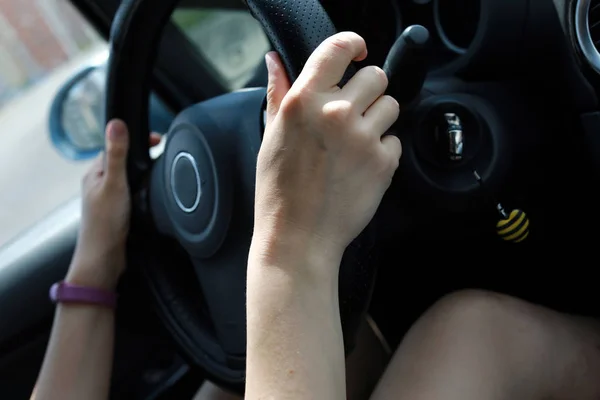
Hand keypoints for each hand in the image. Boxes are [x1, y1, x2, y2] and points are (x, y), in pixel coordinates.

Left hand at [67, 120, 160, 289]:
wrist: (104, 258)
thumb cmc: (105, 223)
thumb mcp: (115, 183)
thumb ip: (117, 154)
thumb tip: (116, 123)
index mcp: (94, 173)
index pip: (116, 147)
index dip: (137, 140)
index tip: (158, 140)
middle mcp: (100, 184)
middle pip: (124, 162)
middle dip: (142, 156)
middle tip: (163, 154)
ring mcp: (109, 199)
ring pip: (129, 179)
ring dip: (143, 174)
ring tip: (160, 172)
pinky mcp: (118, 213)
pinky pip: (133, 193)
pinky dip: (143, 190)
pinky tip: (152, 194)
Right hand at [253, 32, 401, 273]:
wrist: (298, 238)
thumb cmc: (278, 191)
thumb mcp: (271, 136)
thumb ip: (279, 93)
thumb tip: (276, 61)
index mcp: (303, 101)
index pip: (338, 48)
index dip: (353, 44)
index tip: (357, 52)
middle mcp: (336, 113)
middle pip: (376, 76)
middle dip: (368, 91)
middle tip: (352, 113)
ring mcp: (363, 138)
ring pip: (391, 105)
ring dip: (378, 119)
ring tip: (355, 143)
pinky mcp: (383, 162)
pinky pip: (395, 140)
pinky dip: (383, 150)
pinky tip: (359, 167)